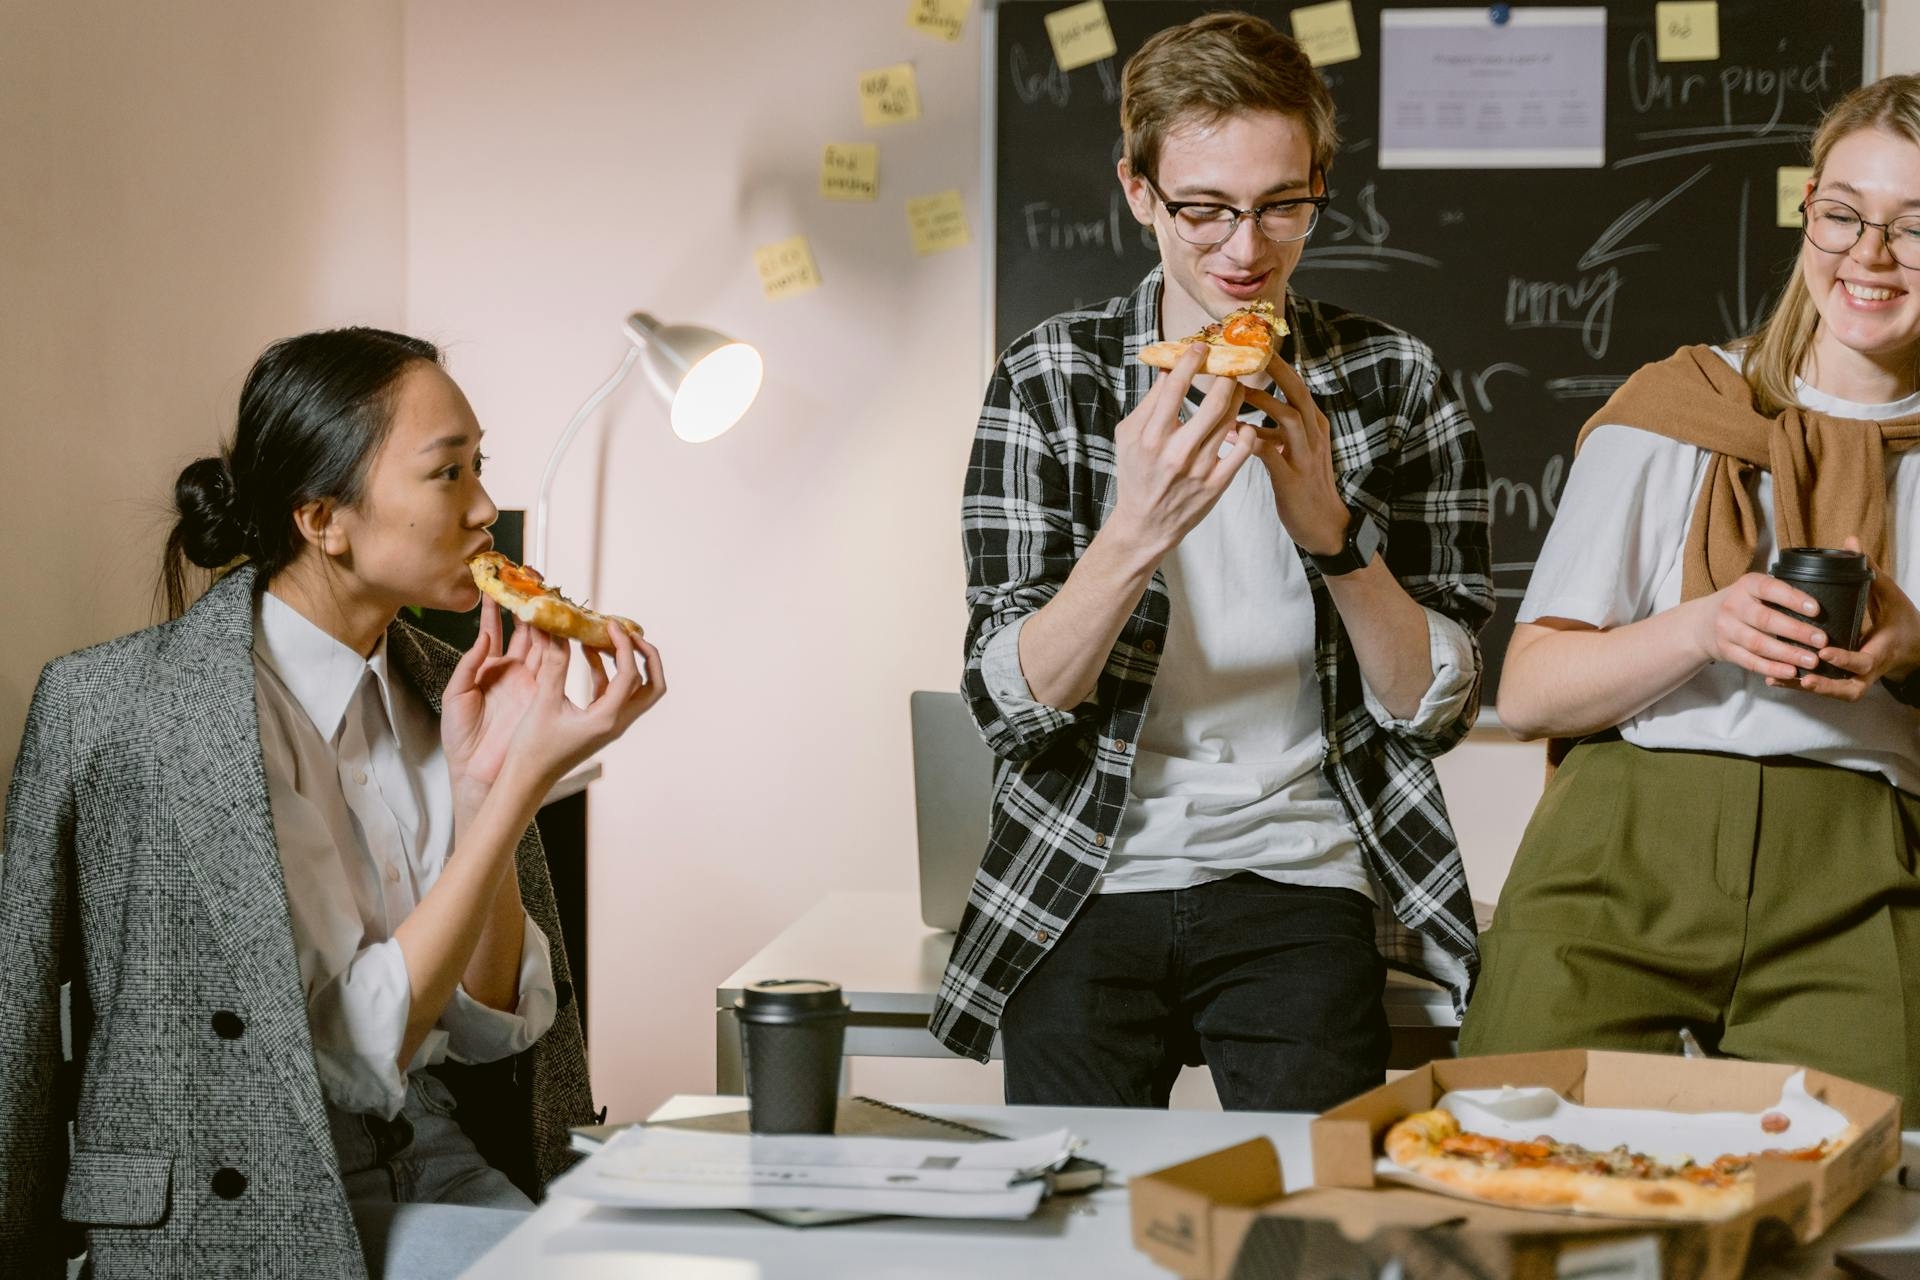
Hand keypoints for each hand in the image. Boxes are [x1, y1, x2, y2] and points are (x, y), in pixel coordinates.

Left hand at [442, 598, 538, 794]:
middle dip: (529, 604)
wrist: (475, 770)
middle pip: (524, 630)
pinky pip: (552, 663)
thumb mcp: (455, 694)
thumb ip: (469, 663)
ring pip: (541, 641)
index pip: (495, 629)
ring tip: (546, 594)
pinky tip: (556, 625)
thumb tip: (483, 638)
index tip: (497, 581)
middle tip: (533, 579)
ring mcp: (531, 681)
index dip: (497, 606)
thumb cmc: (460, 737)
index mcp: (489, 668)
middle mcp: (513, 670)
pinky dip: (555, 643)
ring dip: (544, 618)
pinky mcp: (543, 693)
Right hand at [501, 617, 665, 792]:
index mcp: (608, 719)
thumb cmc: (533, 748)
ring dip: (626, 661)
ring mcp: (610, 723)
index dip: (624, 645)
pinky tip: (587, 652)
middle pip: (653, 686)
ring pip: (636, 689)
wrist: (526, 779)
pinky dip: (606, 671)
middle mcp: (617, 722)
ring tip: (605, 636)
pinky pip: (612, 692)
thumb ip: (554, 666)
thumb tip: (559, 631)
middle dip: (646, 656)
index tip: (610, 623)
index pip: (631, 675)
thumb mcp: (543, 703)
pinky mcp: (599, 722)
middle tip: (628, 633)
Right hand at [1107, 342, 1256, 557]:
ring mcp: (1200, 469)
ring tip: (1238, 389)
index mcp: (1151, 436)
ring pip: (1232, 421)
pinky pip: (1244, 451)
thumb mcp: (1128, 436)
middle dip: (1227, 377)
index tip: (1200, 347)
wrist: (1145, 525)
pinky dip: (1249, 432)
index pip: (1176, 387)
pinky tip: (1244, 424)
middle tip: (1231, 365)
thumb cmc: (1135, 474)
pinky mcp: (1216, 485)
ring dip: (1239, 399)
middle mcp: (1176, 452)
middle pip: (1214, 401)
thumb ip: (1148, 403)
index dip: (1191, 361)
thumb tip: (1170, 369)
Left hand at [1241, 353, 1350, 555]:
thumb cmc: (1302, 487)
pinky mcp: (1293, 479)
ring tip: (1237, 389)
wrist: (1324, 525)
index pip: (1297, 387)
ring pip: (1289, 417)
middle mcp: (1314, 435)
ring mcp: (1306, 456)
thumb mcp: (1292, 452)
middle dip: (1276, 370)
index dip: (1278, 366)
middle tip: (1250, 352)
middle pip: (1297, 393)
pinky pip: (1274, 454)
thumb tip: (1237, 416)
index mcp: (1314, 425)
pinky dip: (1253, 441)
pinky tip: (1233, 433)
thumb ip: (1271, 432)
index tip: (1255, 347)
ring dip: (1263, 401)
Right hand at [1692, 571, 1826, 680]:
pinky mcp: (1725, 651)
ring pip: (1759, 643)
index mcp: (1745, 586)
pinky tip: (1790, 672)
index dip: (1792, 598)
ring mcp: (1726, 630)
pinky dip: (1771, 668)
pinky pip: (1750, 661)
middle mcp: (1733, 606)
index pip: (1769, 589)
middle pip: (1766, 620)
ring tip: (1812, 661)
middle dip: (1796, 631)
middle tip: (1822, 640)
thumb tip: (1821, 609)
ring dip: (1787, 653)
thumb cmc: (1740, 605)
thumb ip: (1778, 595)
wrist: (1699, 624)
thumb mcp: (1752, 590)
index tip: (1816, 609)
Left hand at [1782, 536, 1919, 701]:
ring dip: (1807, 688)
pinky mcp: (1847, 681)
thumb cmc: (1901, 619)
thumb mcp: (1890, 594)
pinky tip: (1778, 679)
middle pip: (1847, 688)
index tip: (1824, 652)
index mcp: (1881, 651)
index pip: (1862, 661)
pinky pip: (1827, 689)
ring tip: (1779, 678)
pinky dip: (1803, 685)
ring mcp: (1858, 680)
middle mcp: (1869, 671)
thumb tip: (1850, 541)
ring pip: (1834, 692)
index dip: (1844, 659)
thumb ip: (1870, 571)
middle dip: (1824, 684)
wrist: (1913, 646)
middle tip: (1801, 677)